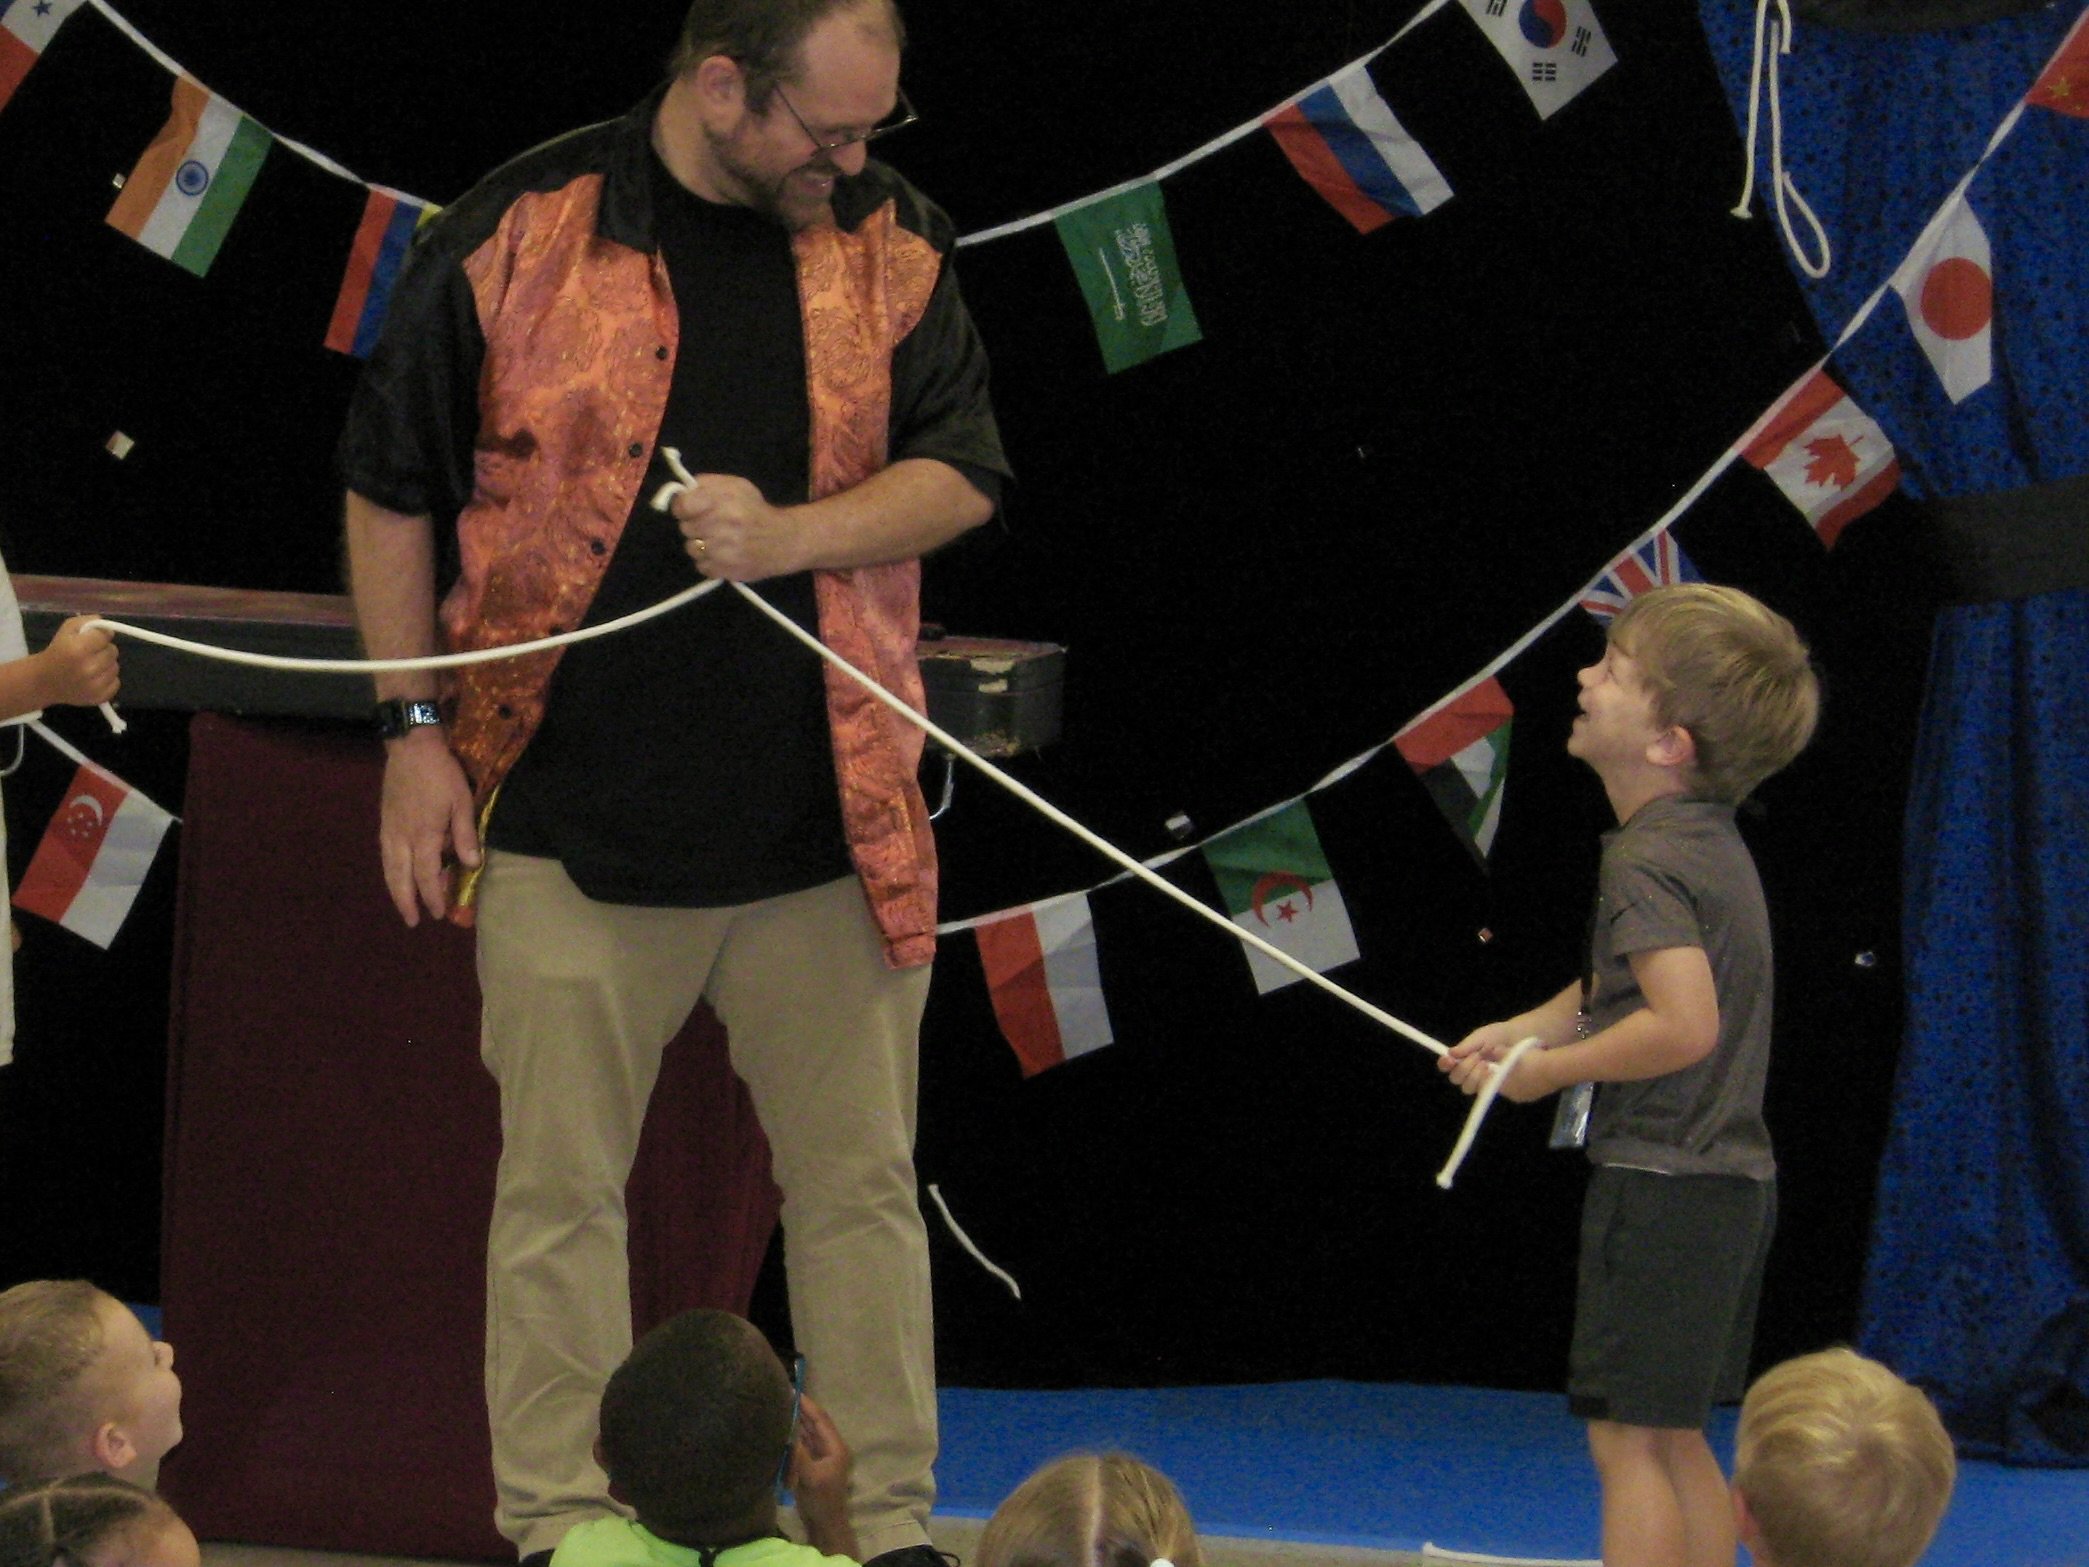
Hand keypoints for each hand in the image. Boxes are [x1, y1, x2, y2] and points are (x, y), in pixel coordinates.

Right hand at [34, 616, 119, 706]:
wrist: (44, 680)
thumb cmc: (57, 651)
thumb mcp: (67, 629)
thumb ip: (88, 621)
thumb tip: (108, 628)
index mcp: (77, 649)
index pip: (105, 636)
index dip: (100, 635)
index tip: (92, 638)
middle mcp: (87, 668)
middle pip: (113, 651)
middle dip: (103, 649)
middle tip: (90, 652)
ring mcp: (94, 685)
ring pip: (115, 667)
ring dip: (106, 664)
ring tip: (91, 665)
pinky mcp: (99, 697)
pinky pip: (116, 682)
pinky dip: (108, 679)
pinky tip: (94, 677)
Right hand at [378, 726, 479, 925]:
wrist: (411, 746)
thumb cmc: (441, 772)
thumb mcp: (462, 801)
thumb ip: (466, 835)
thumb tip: (472, 866)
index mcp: (423, 834)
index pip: (426, 875)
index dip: (432, 896)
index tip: (438, 913)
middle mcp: (401, 837)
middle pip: (400, 878)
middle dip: (406, 902)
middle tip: (413, 921)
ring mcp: (389, 828)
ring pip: (388, 867)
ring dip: (395, 889)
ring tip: (403, 905)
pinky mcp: (384, 820)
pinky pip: (384, 854)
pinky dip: (389, 870)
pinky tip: (395, 874)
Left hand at [672, 473, 807, 581]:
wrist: (783, 540)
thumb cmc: (755, 510)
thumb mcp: (736, 486)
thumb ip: (707, 484)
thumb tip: (682, 492)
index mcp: (724, 503)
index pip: (683, 507)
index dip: (683, 508)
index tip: (690, 509)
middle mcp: (723, 528)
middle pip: (686, 528)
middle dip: (695, 525)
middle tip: (712, 524)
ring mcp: (724, 553)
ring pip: (691, 549)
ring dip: (700, 545)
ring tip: (717, 540)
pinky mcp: (727, 571)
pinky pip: (702, 566)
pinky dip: (709, 561)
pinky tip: (722, 554)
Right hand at [787, 1394, 857, 1558]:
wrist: (825, 1524)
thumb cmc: (822, 1501)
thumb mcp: (810, 1477)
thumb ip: (799, 1455)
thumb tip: (787, 1432)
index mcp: (835, 1447)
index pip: (821, 1420)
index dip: (808, 1405)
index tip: (793, 1391)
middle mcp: (830, 1448)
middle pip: (814, 1424)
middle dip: (801, 1410)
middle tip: (783, 1395)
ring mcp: (821, 1456)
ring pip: (807, 1433)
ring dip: (796, 1422)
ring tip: (780, 1406)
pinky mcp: (811, 1464)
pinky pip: (802, 1445)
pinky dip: (793, 1436)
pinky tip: (782, 1428)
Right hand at [1439, 1020, 1519, 1094]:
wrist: (1518, 1039)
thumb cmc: (1497, 1036)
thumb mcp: (1481, 1037)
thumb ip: (1467, 1046)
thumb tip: (1451, 1053)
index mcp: (1461, 1057)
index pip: (1446, 1065)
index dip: (1444, 1064)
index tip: (1449, 1059)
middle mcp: (1468, 1071)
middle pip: (1456, 1079)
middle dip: (1464, 1068)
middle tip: (1477, 1056)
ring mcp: (1480, 1080)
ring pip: (1467, 1087)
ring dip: (1475, 1076)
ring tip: (1487, 1064)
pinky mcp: (1491, 1086)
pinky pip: (1483, 1090)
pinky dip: (1486, 1081)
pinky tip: (1493, 1071)